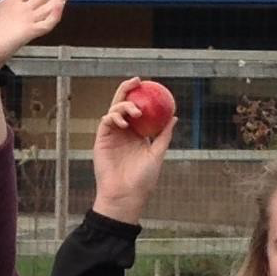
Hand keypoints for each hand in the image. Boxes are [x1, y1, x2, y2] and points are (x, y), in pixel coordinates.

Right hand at [91, 78, 174, 223]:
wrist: (126, 195)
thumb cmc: (143, 179)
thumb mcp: (157, 154)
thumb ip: (164, 135)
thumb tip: (174, 117)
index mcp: (136, 134)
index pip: (138, 110)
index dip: (141, 96)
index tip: (149, 85)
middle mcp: (123, 132)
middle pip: (122, 105)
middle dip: (127, 89)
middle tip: (136, 81)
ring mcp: (111, 135)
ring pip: (113, 110)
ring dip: (123, 106)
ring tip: (135, 112)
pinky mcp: (101, 140)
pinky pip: (105, 122)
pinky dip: (113, 117)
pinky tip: (123, 122)